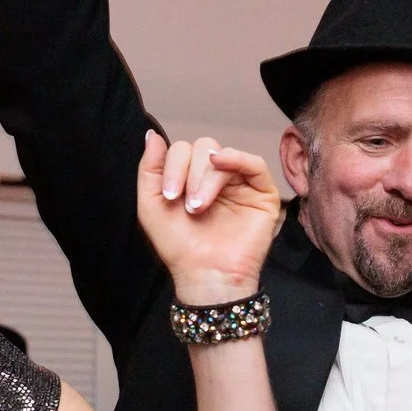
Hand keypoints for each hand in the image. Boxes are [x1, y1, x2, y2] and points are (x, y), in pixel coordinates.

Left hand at [136, 133, 281, 307]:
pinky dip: (235, 158)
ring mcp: (239, 183)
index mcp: (190, 178)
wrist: (206, 275)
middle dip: (190, 173)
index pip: (182, 150)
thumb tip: (152, 134)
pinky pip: (253, 163)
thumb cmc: (179, 247)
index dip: (172, 166)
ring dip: (206, 178)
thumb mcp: (151, 205)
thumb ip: (149, 168)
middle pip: (202, 147)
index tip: (169, 196)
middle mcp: (215, 177)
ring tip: (200, 206)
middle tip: (189, 205)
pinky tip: (220, 164)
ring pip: (222, 155)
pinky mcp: (262, 193)